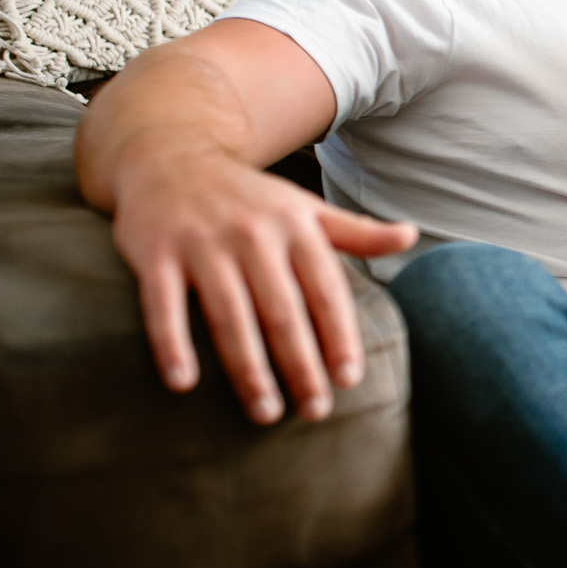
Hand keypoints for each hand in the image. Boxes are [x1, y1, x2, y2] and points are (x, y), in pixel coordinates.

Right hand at [111, 146, 418, 424]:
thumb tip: (411, 236)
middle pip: (283, 311)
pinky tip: (184, 384)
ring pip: (231, 315)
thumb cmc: (248, 197)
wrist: (170, 156)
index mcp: (295, 227)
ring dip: (248, 368)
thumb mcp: (305, 207)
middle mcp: (252, 235)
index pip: (326, 291)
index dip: (340, 336)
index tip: (349, 379)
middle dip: (301, 364)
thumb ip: (356, 232)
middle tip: (315, 410)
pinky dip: (172, 344)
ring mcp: (202, 244)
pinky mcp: (155, 254)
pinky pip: (163, 306)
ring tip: (266, 411)